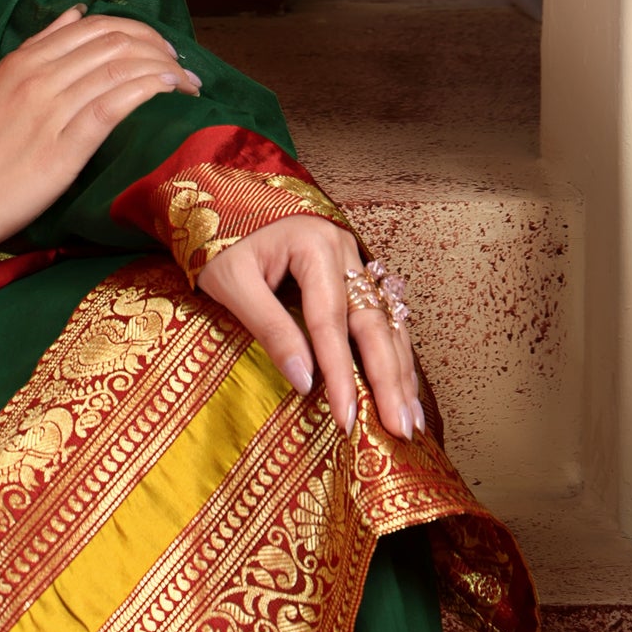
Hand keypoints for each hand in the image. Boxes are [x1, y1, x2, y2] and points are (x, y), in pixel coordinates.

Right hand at [0, 8, 201, 248]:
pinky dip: (147, 90)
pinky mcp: (64, 148)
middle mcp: (39, 78)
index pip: (92, 27)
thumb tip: (74, 14)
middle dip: (157, 48)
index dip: (135, 31)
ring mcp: (51, 111)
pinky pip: (113, 106)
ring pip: (119, 69)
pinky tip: (169, 91)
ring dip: (163, 70)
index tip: (158, 49)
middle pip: (114, 43)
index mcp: (22, 61)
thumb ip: (33, 50)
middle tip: (180, 66)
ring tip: (187, 84)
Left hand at [197, 213, 424, 439]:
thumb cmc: (222, 242)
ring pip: (387, 323)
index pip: (331, 321)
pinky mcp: (354, 275)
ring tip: (410, 420)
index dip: (341, 373)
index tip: (348, 416)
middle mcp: (344, 251)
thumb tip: (304, 381)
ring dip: (401, 373)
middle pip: (373, 324)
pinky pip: (382, 318)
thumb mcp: (232, 282)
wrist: (222, 201)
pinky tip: (403, 388)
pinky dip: (394, 355)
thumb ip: (269, 327)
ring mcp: (354, 261)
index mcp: (313, 246)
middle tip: (399, 430)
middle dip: (388, 381)